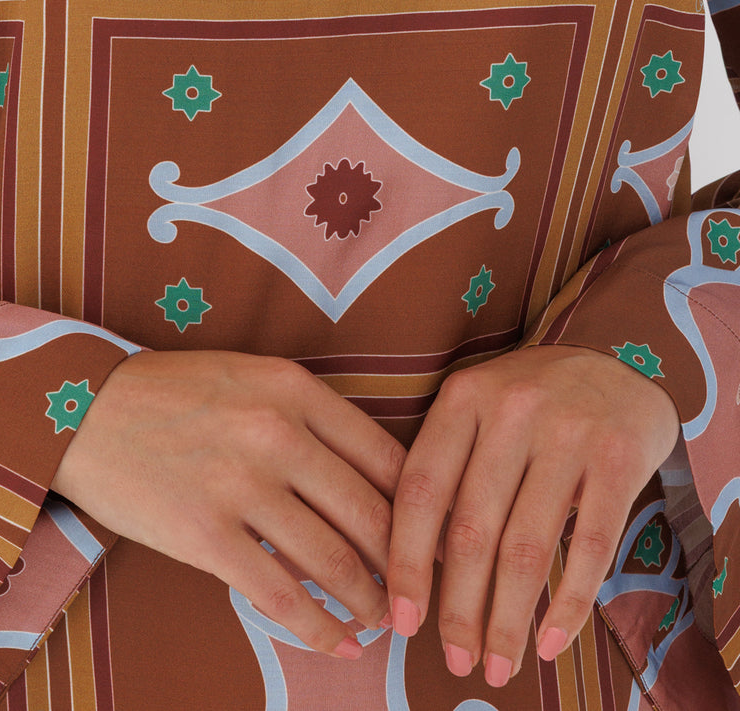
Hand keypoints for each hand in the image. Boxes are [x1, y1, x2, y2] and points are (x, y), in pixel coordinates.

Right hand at [50, 347, 407, 657]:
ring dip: (370, 603)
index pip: (387, 457)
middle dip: (407, 567)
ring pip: (334, 561)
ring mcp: (240, 484)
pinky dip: (319, 628)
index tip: (441, 541)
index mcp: (294, 388)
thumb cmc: (172, 393)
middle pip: (370, 514)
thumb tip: (375, 485)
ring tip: (385, 623)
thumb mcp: (250, 378)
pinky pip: (280, 595)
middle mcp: (276, 432)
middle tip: (424, 595)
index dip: (425, 509)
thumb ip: (310, 419)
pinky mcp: (205, 535)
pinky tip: (339, 643)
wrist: (81, 407)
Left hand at [383, 343, 681, 688]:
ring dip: (509, 619)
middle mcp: (511, 410)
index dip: (406, 561)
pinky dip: (570, 604)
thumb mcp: (477, 409)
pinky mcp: (619, 457)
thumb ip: (448, 468)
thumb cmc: (528, 399)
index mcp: (461, 398)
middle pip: (471, 529)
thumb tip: (416, 569)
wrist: (615, 355)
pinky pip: (591, 546)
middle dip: (459, 608)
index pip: (420, 490)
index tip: (400, 619)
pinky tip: (550, 642)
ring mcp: (568, 432)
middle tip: (455, 659)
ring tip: (499, 665)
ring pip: (527, 546)